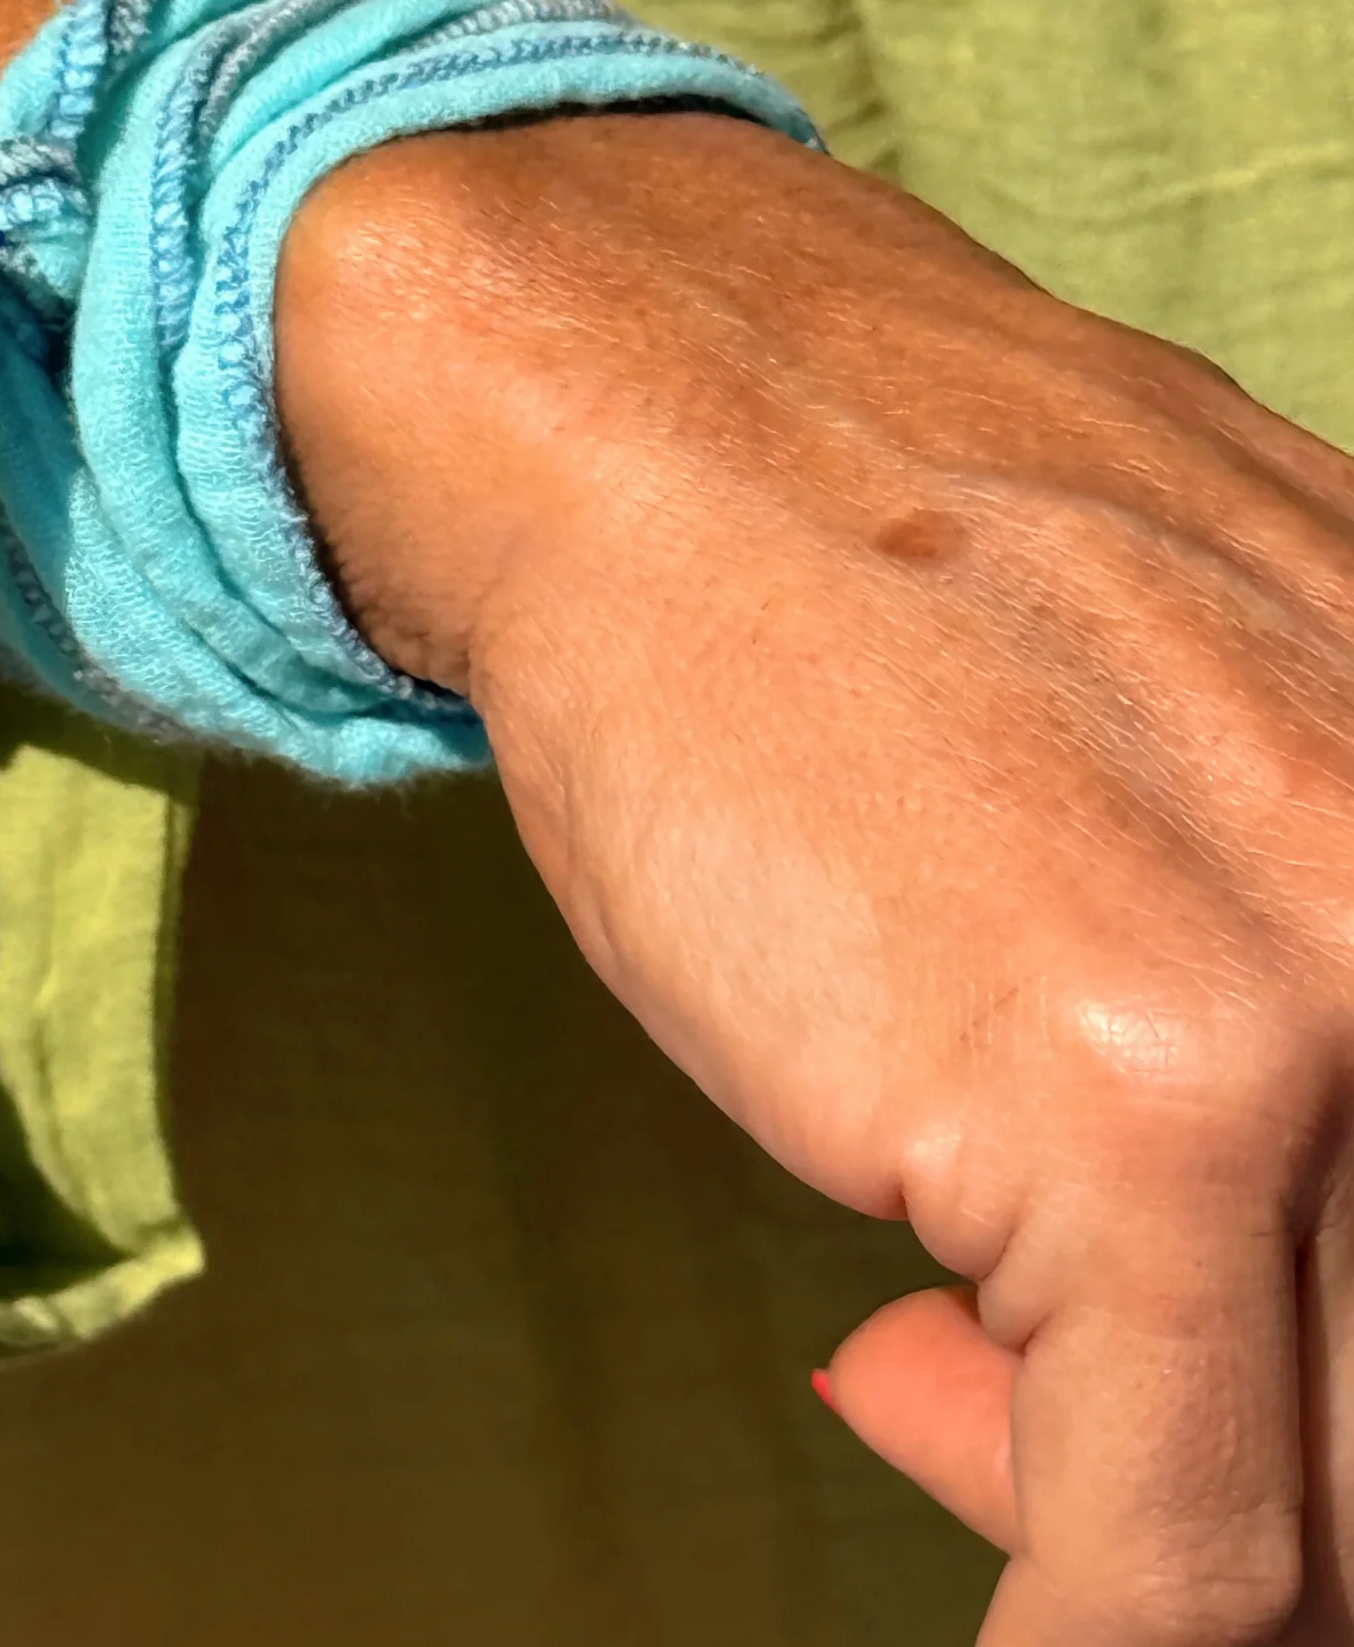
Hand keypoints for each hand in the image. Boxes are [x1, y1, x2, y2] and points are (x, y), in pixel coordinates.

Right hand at [276, 107, 1353, 1644]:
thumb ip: (1251, 1024)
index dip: (1331, 1383)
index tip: (1205, 1393)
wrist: (643, 405)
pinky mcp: (1139, 1114)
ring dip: (1138, 1522)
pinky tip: (909, 1432)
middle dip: (1258, 1471)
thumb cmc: (864, 564)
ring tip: (924, 1356)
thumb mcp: (1172, 730)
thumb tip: (1140, 1361)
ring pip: (1327, 1504)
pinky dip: (1072, 1623)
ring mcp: (1333, 1007)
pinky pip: (1159, 1557)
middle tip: (1037, 1398)